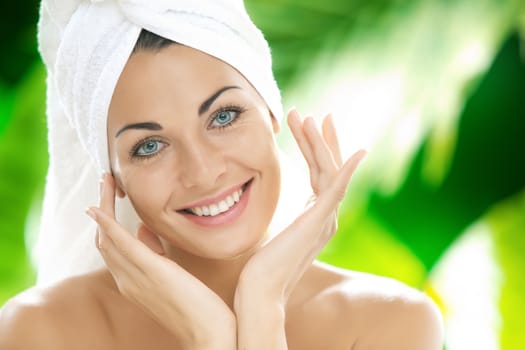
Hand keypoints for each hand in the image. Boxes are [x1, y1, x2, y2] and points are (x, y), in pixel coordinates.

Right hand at [86, 174, 235, 349]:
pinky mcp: (151, 271)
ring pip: (107, 238)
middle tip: (105, 181)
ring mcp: (135, 277)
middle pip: (103, 240)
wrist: (208, 333)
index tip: (109, 197)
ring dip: (104, 207)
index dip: (106, 221)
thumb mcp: (171, 274)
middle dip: (102, 208)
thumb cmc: (194, 305)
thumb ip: (155, 253)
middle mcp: (126, 280)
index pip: (112, 247)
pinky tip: (100, 208)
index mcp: (132, 281)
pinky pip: (122, 245)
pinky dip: (108, 225)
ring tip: (106, 181)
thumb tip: (144, 229)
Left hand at [234, 109, 364, 347]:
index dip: (315, 149)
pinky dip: (348, 169)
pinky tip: (359, 151)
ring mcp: (325, 220)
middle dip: (322, 139)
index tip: (307, 126)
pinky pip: (337, 189)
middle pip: (327, 169)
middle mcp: (325, 217)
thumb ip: (281, 220)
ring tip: (310, 117)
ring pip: (330, 172)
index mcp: (314, 218)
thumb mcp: (272, 234)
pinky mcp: (319, 222)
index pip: (319, 175)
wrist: (260, 290)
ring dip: (322, 143)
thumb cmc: (261, 267)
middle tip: (317, 114)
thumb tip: (266, 209)